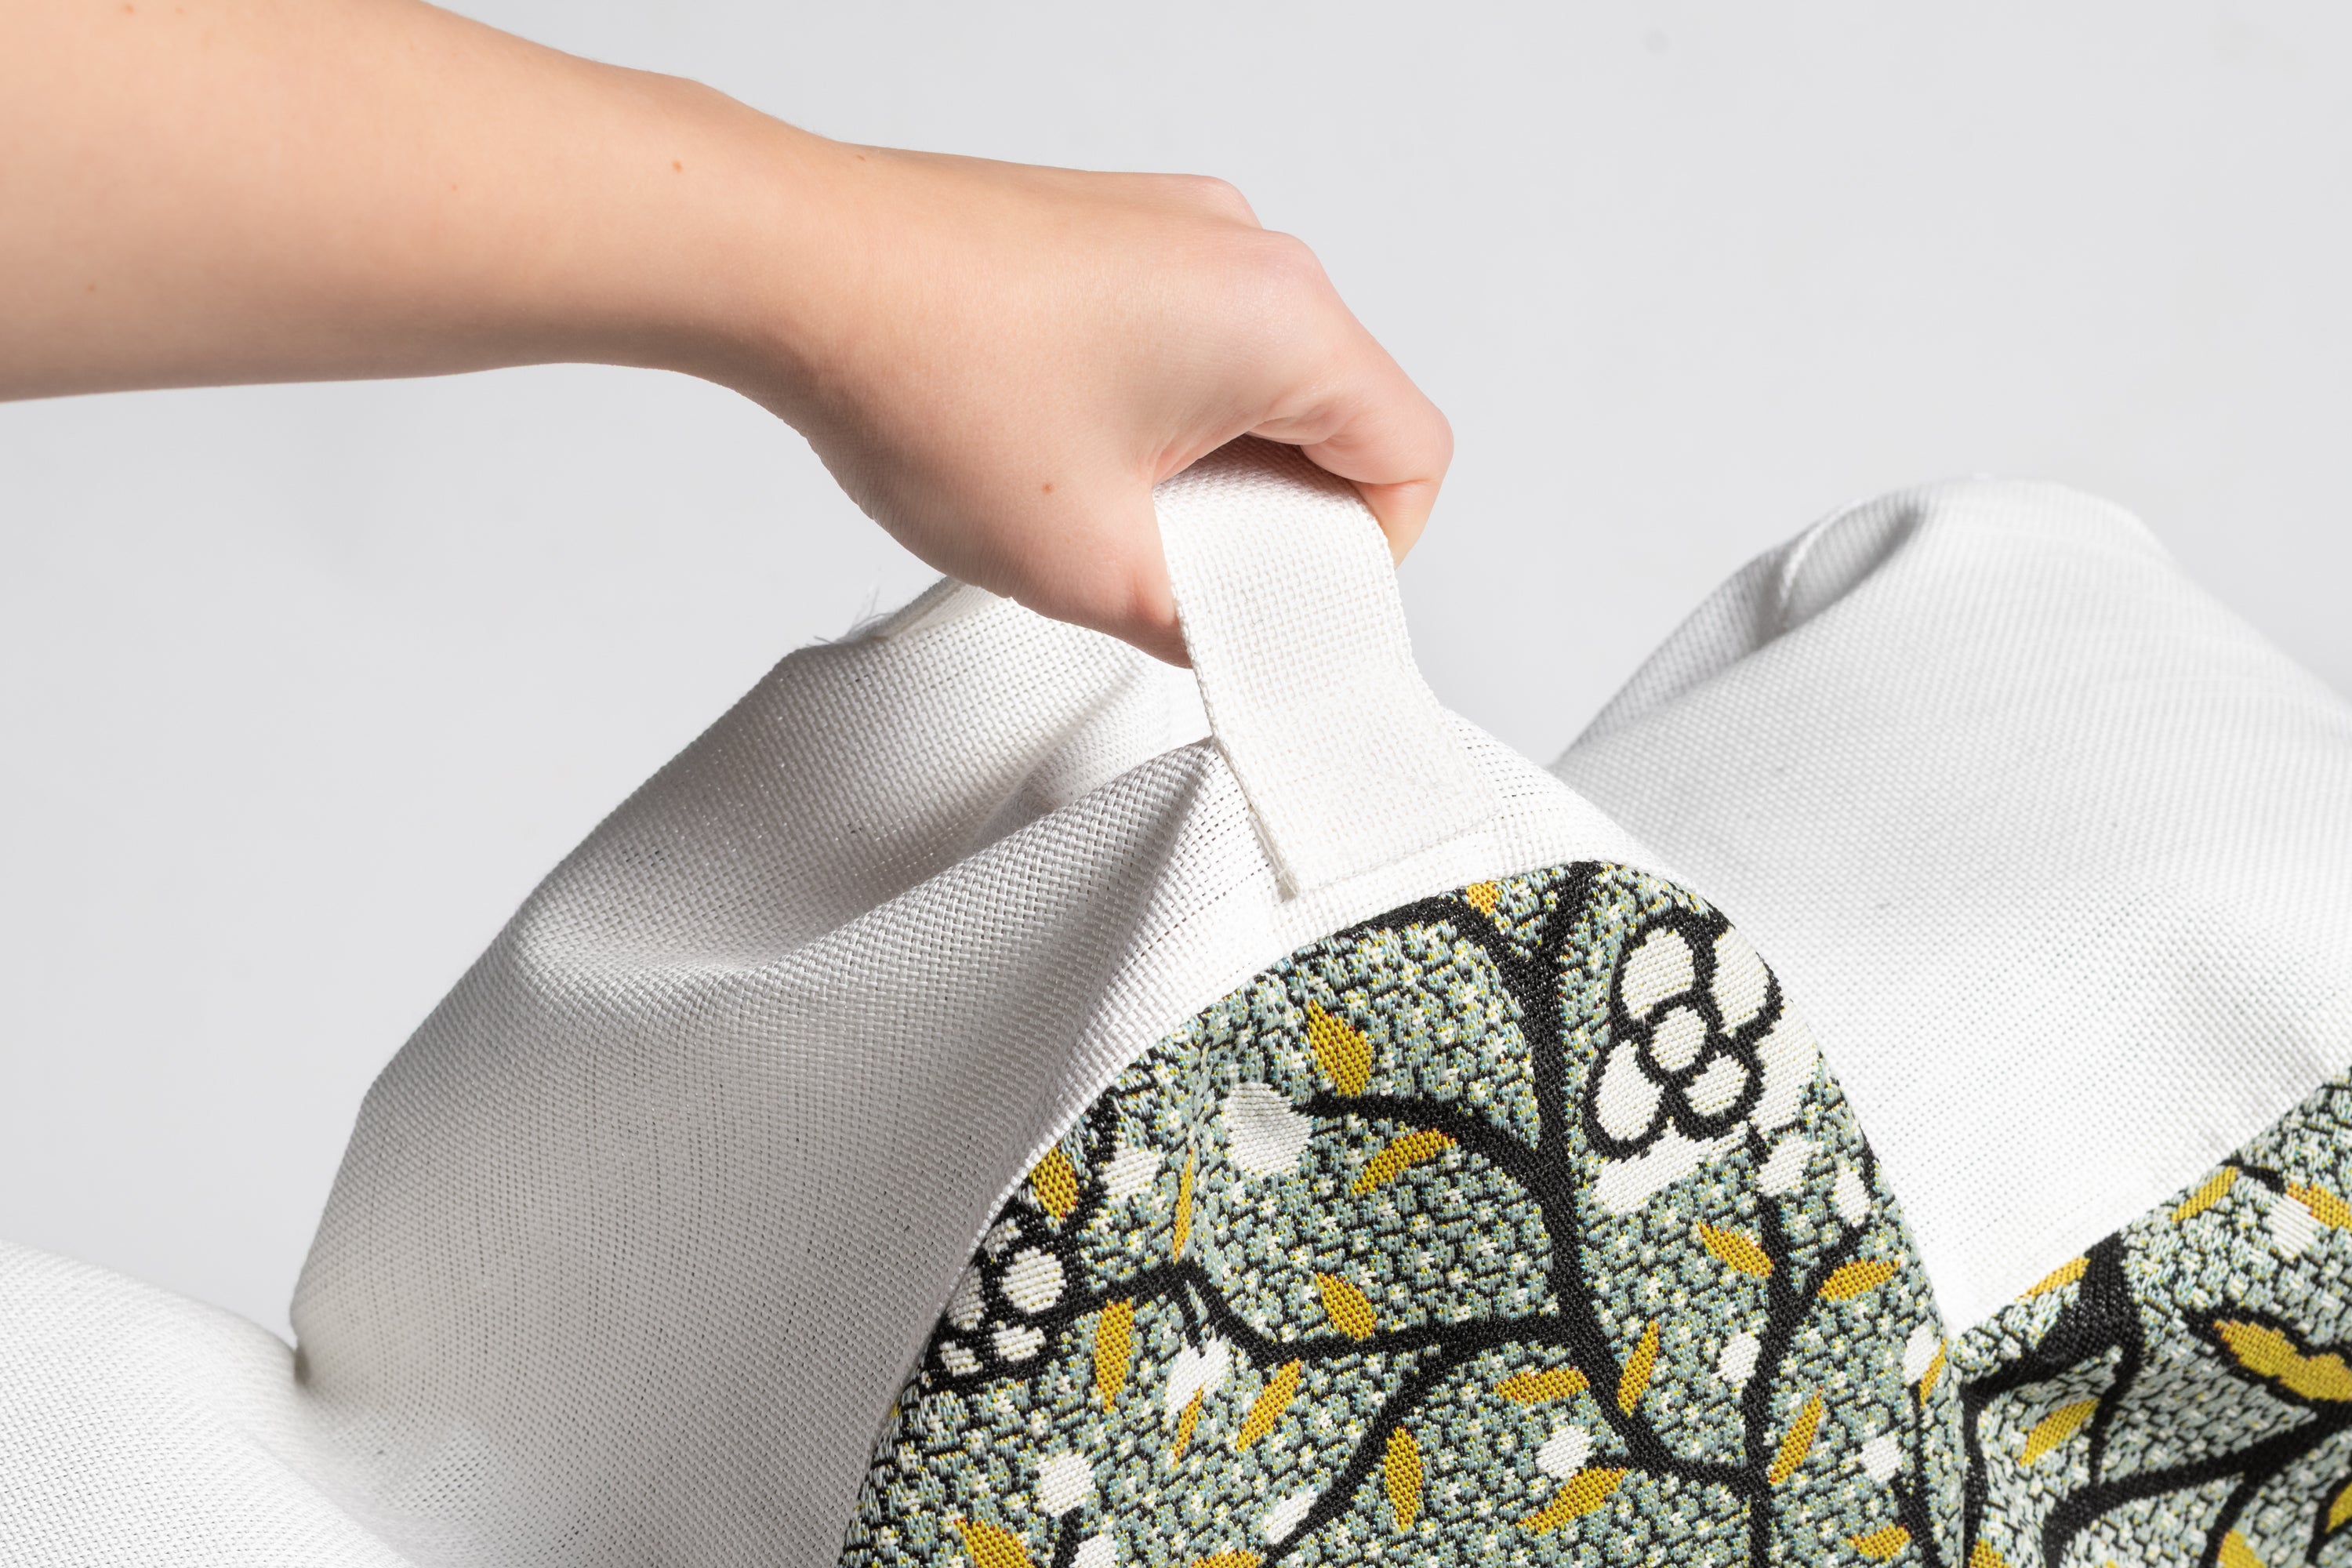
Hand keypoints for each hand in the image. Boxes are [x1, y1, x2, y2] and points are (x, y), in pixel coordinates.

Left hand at [714, 148, 1451, 663]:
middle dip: (1277, 512)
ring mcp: (1181, 226)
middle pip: (1342, 414)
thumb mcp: (1085, 566)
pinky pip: (1193, 335)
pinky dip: (1161, 407)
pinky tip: (1067, 448)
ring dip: (1213, 461)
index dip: (1364, 556)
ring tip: (1105, 505)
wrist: (792, 265)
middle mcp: (1247, 249)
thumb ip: (1197, 626)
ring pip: (1263, 377)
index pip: (1412, 456)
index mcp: (1280, 320)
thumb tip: (1231, 639)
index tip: (1279, 599)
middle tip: (1178, 569)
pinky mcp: (1119, 226)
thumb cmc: (919, 376)